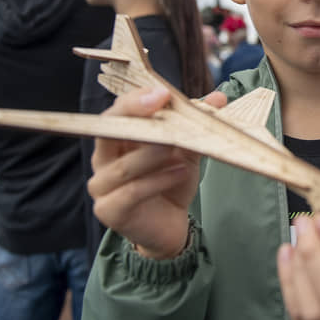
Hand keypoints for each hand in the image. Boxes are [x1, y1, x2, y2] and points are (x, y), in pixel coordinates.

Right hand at [87, 87, 226, 258]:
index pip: (116, 113)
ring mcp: (102, 187)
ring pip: (123, 165)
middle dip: (136, 115)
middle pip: (107, 132)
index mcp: (115, 140)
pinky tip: (180, 172)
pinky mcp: (110, 211)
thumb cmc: (171, 181)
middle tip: (163, 104)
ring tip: (178, 145)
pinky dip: (158, 180)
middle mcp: (102, 161)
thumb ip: (195, 125)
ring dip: (152, 153)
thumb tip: (218, 99)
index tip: (162, 92)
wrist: (171, 226)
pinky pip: (132, 192)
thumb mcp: (186, 150)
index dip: (136, 100)